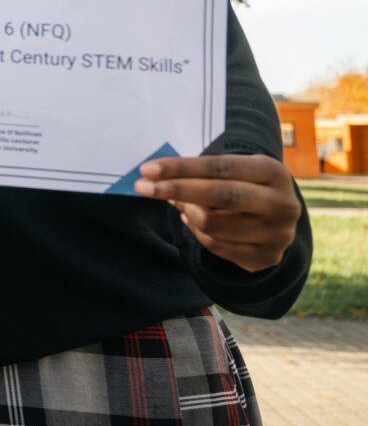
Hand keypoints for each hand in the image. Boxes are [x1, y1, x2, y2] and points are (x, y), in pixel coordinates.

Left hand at [135, 155, 300, 271]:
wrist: (279, 218)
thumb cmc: (245, 184)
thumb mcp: (234, 170)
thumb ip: (201, 171)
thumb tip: (154, 174)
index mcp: (274, 172)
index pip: (220, 167)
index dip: (182, 168)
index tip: (148, 169)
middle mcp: (282, 204)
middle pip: (221, 195)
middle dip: (176, 189)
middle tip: (142, 186)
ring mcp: (277, 235)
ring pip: (213, 224)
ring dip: (186, 211)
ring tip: (178, 202)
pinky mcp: (266, 258)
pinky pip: (216, 246)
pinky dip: (195, 230)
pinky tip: (191, 218)